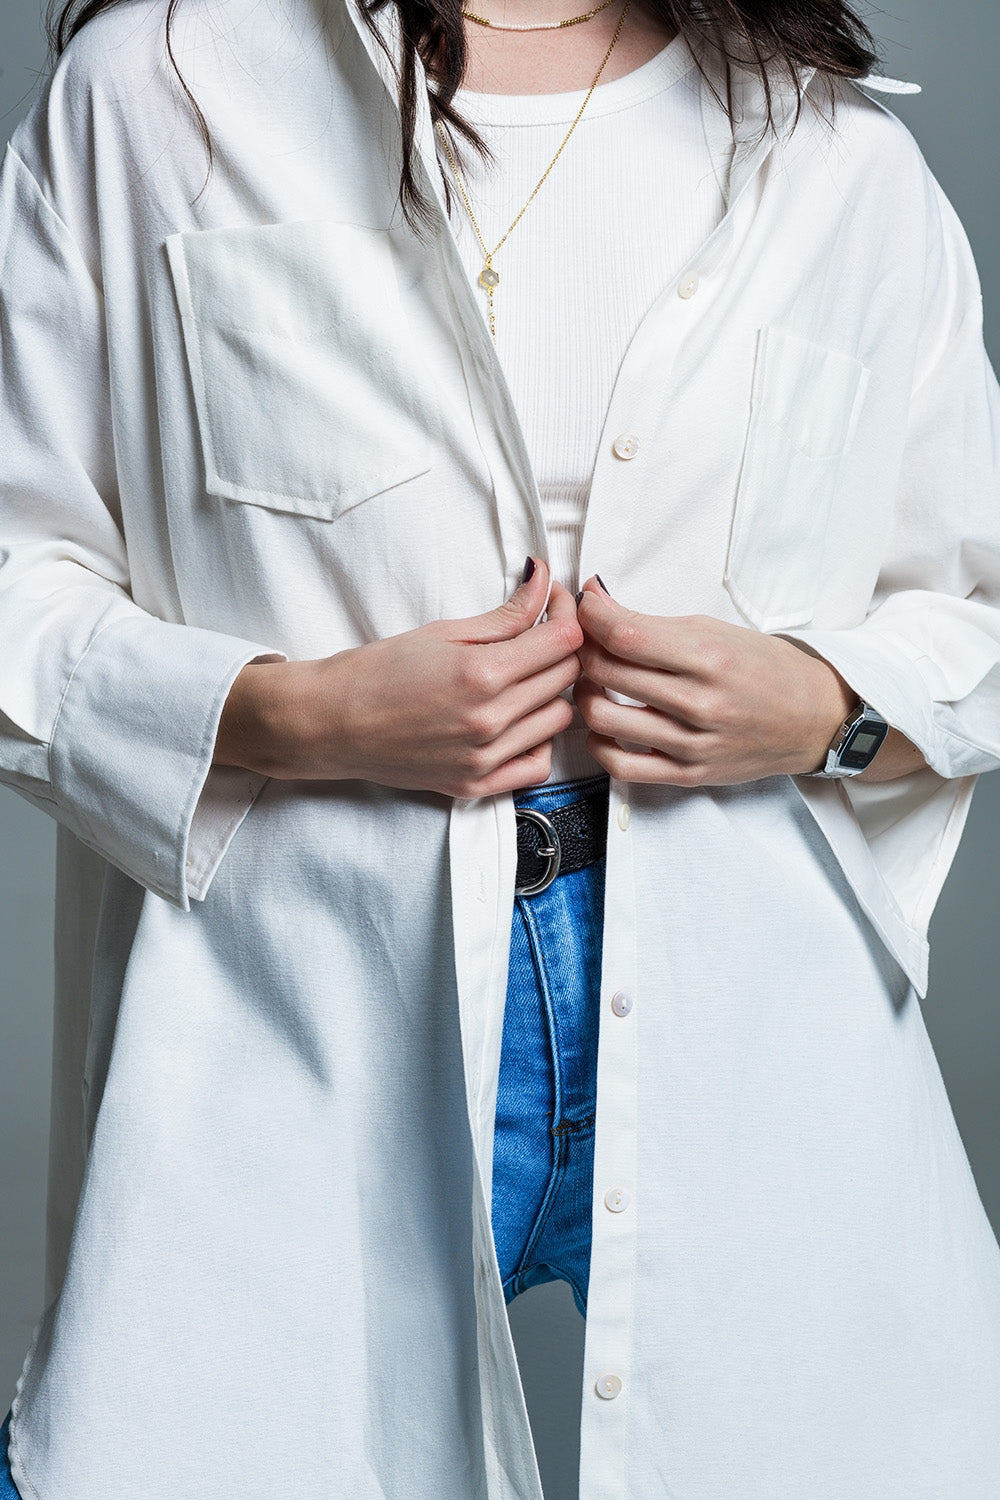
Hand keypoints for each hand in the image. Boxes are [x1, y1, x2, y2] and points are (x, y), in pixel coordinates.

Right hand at [215, 560, 582, 796]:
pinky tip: (516, 723)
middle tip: (538, 636)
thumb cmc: (378, 671)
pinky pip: (538, 764)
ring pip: (559, 720)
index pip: (563, 641)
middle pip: (566, 677)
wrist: (332, 723)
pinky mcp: (476, 784)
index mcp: (482, 673)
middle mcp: (490, 719)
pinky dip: (537, 741)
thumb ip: (505, 614)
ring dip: (551, 694)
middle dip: (559, 649)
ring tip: (523, 680)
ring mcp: (485, 757)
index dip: (565, 614)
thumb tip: (545, 581)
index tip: (552, 605)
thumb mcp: (442, 631)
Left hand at [572, 578, 857, 785]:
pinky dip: (599, 743)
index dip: (591, 617)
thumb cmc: (764, 669)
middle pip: (608, 672)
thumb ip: (654, 622)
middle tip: (584, 641)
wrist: (814, 719)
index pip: (626, 634)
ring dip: (584, 694)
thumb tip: (597, 600)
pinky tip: (604, 726)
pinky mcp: (688, 774)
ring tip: (592, 682)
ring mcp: (692, 743)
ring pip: (604, 718)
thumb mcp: (716, 631)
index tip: (584, 606)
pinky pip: (621, 765)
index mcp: (709, 657)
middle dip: (583, 650)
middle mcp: (699, 702)